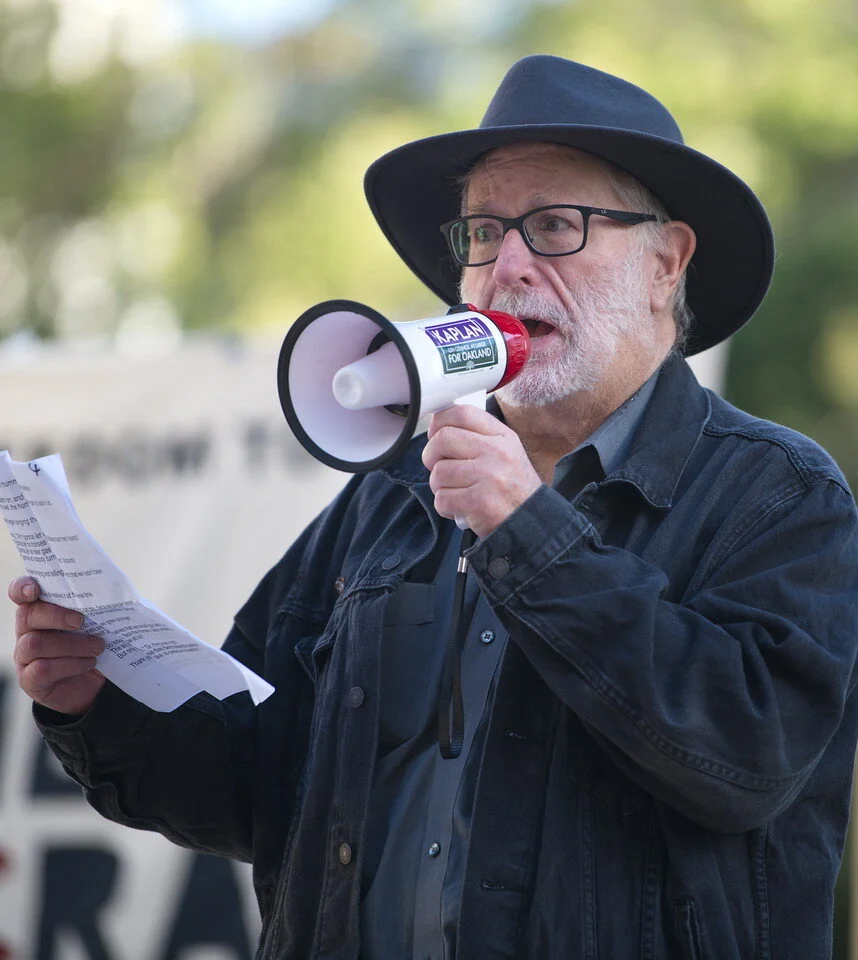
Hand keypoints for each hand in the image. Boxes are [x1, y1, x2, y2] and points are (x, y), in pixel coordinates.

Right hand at [10, 577, 105, 715]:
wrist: (93, 685)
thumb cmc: (92, 646)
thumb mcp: (95, 625)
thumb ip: (95, 608)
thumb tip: (115, 593)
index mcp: (40, 611)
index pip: (20, 593)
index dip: (22, 587)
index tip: (35, 589)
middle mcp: (27, 631)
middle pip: (28, 615)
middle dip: (56, 615)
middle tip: (82, 621)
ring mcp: (25, 656)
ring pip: (35, 643)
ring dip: (71, 645)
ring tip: (97, 647)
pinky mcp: (30, 679)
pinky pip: (42, 669)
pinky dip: (70, 664)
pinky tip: (89, 662)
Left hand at [422, 404, 541, 537]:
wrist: (531, 521)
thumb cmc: (513, 489)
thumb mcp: (506, 452)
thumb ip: (477, 438)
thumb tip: (439, 430)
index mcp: (502, 437)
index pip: (462, 413)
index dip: (440, 422)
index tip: (435, 435)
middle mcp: (496, 453)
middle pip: (442, 439)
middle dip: (431, 456)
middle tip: (438, 467)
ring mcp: (488, 477)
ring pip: (438, 472)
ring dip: (440, 486)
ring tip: (457, 492)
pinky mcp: (479, 502)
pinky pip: (442, 499)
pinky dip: (446, 507)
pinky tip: (460, 508)